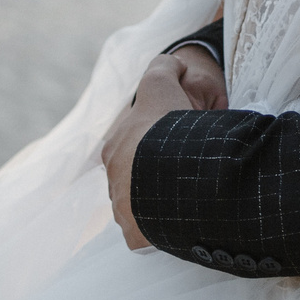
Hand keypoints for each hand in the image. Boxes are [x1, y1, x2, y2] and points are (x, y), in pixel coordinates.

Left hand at [99, 51, 225, 248]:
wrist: (171, 168)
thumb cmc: (165, 126)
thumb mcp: (161, 83)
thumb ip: (163, 68)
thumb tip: (172, 64)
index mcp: (114, 148)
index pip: (134, 145)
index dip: (159, 141)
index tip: (182, 141)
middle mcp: (112, 180)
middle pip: (136, 178)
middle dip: (156, 175)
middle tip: (187, 170)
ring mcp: (123, 210)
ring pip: (141, 207)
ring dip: (160, 203)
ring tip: (187, 198)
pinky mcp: (135, 235)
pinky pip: (147, 234)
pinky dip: (162, 229)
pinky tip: (181, 220)